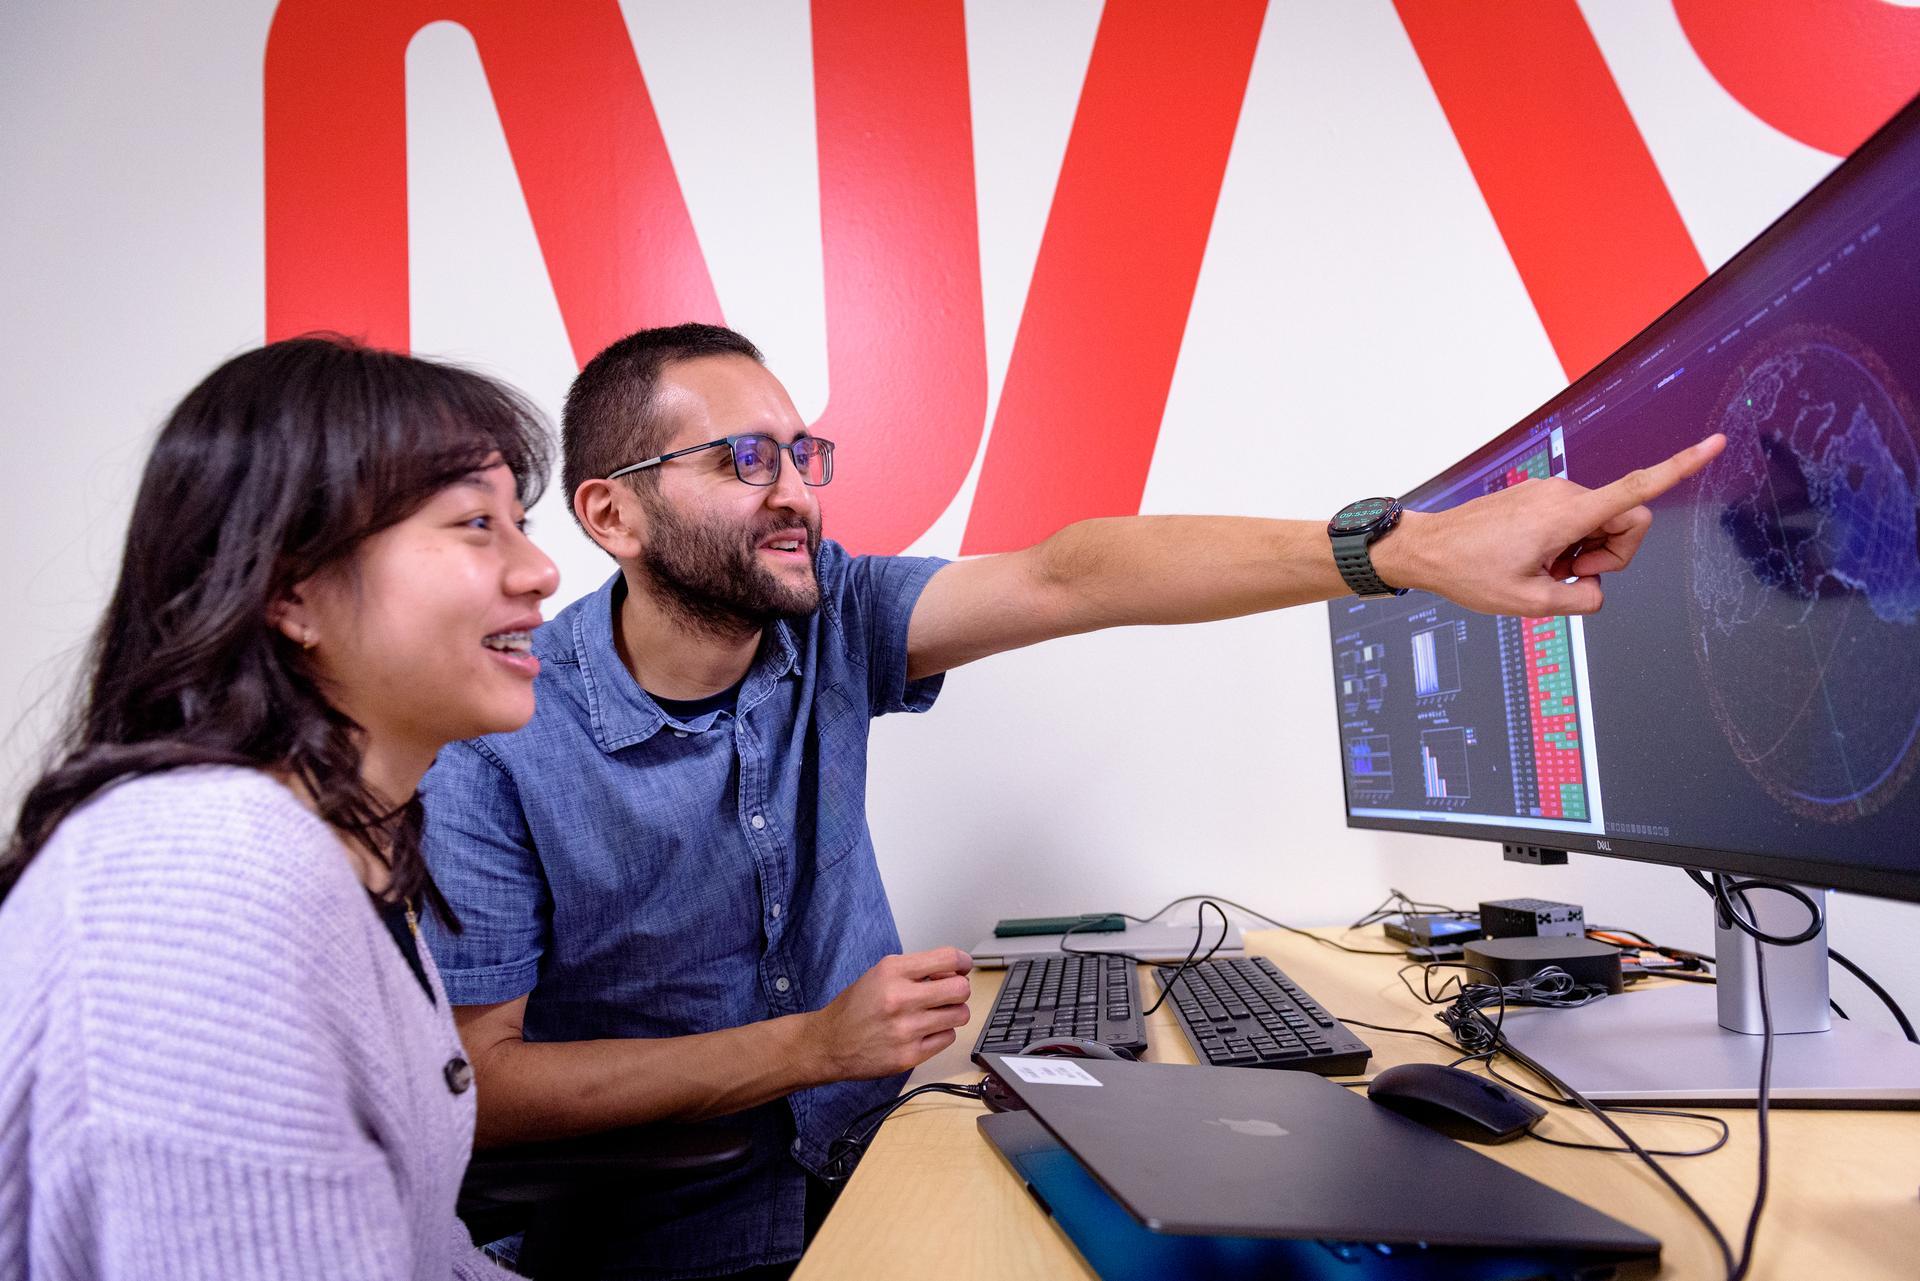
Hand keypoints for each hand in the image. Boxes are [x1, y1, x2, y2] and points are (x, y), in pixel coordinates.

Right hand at [807, 947, 973, 1080]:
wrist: (829, 1044)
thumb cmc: (854, 1008)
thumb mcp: (879, 974)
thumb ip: (915, 970)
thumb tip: (953, 971)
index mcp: (892, 971)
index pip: (948, 958)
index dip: (963, 963)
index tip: (963, 967)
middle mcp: (900, 998)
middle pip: (960, 989)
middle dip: (960, 990)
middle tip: (951, 993)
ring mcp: (906, 1029)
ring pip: (960, 1015)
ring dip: (954, 1012)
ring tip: (938, 1013)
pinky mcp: (909, 1055)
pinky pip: (948, 1038)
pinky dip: (942, 1033)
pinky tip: (925, 1031)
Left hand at [1375, 434, 1725, 615]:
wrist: (1426, 548)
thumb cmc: (1469, 571)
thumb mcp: (1529, 603)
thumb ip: (1580, 601)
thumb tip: (1594, 590)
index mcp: (1568, 514)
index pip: (1637, 489)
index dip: (1681, 468)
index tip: (1716, 444)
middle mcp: (1564, 494)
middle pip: (1626, 521)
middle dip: (1611, 555)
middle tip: (1566, 576)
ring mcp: (1551, 493)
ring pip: (1600, 525)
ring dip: (1583, 553)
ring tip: (1540, 568)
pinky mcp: (1540, 497)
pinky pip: (1575, 522)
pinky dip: (1566, 545)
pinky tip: (1532, 558)